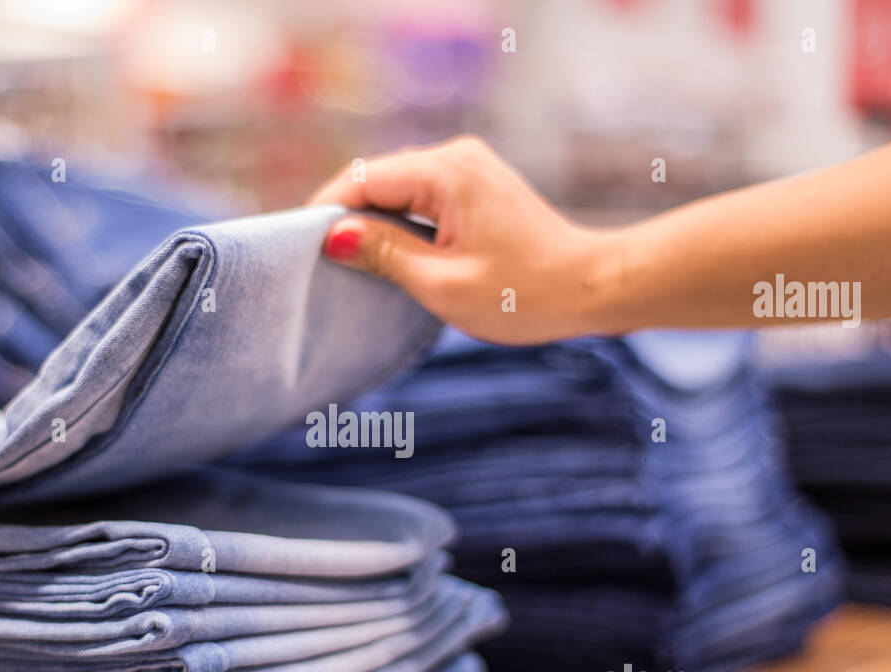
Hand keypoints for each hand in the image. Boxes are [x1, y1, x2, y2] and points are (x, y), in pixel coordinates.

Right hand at [309, 136, 621, 344]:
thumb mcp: (443, 283)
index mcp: (446, 174)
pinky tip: (387, 252)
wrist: (591, 287)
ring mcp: (468, 168)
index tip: (299, 246)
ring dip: (372, 220)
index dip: (326, 211)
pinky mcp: (476, 185)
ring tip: (348, 261)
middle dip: (345, 215)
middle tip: (317, 260)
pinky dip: (399, 221)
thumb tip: (334, 235)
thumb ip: (384, 254)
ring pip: (397, 187)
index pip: (363, 179)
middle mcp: (456, 157)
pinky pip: (420, 195)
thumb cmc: (524, 295)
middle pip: (377, 178)